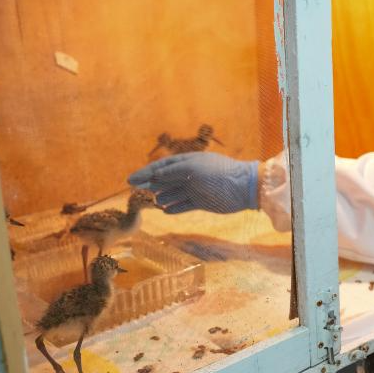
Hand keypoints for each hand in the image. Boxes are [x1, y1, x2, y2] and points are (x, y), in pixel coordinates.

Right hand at [128, 153, 258, 214]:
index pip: (162, 166)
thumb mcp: (192, 169)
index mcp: (188, 161)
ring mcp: (195, 188)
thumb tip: (154, 174)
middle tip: (136, 192)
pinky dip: (175, 208)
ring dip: (162, 197)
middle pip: (166, 180)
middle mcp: (190, 174)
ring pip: (173, 193)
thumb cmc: (218, 174)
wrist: (243, 189)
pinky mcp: (201, 202)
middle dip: (151, 185)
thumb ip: (172, 171)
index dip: (146, 172)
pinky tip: (165, 211)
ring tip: (153, 202)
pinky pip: (183, 205)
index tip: (130, 180)